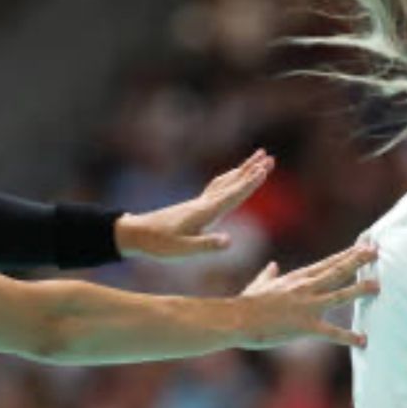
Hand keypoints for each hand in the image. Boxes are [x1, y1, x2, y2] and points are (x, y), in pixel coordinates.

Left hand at [114, 150, 272, 259]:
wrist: (136, 233)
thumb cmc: (158, 244)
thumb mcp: (182, 250)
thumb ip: (206, 245)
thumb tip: (229, 241)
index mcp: (204, 213)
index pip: (232, 195)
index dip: (249, 183)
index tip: (264, 169)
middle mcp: (204, 204)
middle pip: (232, 183)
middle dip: (251, 171)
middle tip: (270, 157)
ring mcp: (199, 203)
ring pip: (225, 182)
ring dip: (242, 171)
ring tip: (257, 159)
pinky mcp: (195, 207)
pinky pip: (217, 188)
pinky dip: (229, 179)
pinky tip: (231, 178)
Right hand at [235, 241, 377, 348]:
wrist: (236, 319)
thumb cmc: (246, 304)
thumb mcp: (259, 285)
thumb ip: (268, 276)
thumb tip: (272, 266)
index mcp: (297, 278)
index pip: (328, 263)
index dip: (348, 254)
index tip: (364, 245)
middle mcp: (305, 288)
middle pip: (337, 271)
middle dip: (358, 260)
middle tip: (376, 251)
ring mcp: (306, 306)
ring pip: (339, 295)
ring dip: (359, 290)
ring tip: (377, 285)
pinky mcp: (304, 326)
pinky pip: (331, 332)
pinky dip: (348, 336)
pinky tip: (363, 339)